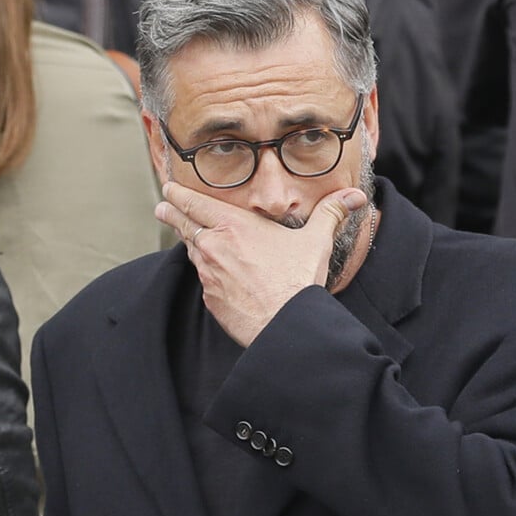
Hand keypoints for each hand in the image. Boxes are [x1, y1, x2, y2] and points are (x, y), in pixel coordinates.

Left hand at [155, 182, 366, 346]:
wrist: (284, 324)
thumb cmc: (297, 280)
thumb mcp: (316, 240)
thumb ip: (331, 213)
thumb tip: (354, 196)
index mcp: (234, 226)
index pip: (196, 205)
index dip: (179, 196)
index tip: (169, 190)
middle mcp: (214, 247)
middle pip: (185, 226)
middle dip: (171, 214)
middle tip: (162, 207)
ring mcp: (209, 275)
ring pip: (194, 253)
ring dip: (189, 243)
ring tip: (184, 235)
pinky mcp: (212, 300)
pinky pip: (205, 282)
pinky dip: (207, 274)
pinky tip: (212, 274)